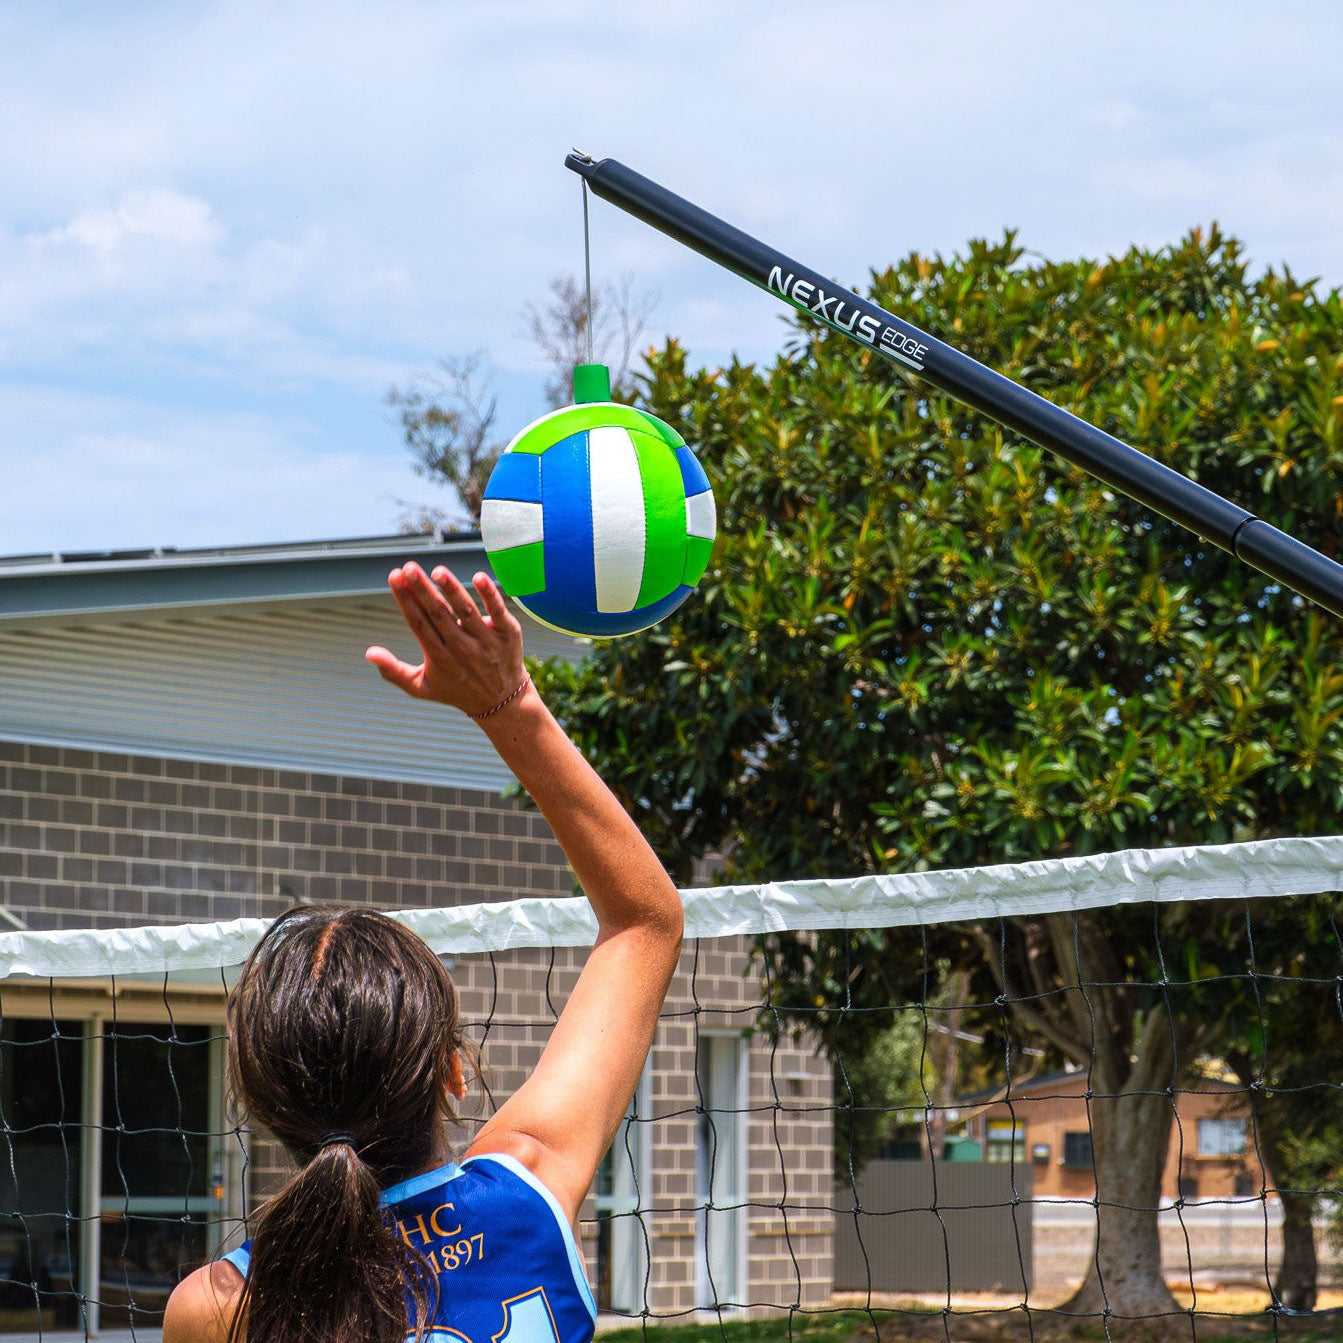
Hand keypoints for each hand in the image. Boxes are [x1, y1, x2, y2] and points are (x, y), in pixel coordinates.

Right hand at [365, 562, 526, 716]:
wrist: (502, 702)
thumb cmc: (456, 690)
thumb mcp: (421, 687)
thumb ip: (394, 672)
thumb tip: (369, 653)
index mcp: (439, 657)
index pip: (418, 623)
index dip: (405, 599)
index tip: (394, 577)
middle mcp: (461, 648)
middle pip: (438, 614)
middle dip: (422, 589)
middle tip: (408, 567)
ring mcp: (486, 641)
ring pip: (465, 610)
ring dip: (451, 589)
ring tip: (437, 571)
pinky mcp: (508, 634)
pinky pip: (498, 611)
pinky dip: (489, 595)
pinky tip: (478, 576)